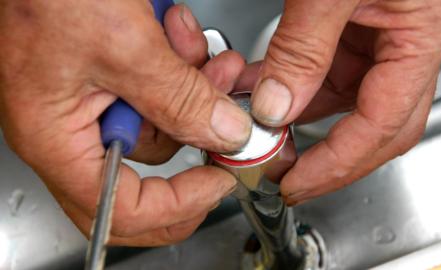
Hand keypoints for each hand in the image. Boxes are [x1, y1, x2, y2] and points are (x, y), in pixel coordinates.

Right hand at [0, 2, 249, 245]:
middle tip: (223, 116)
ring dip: (190, 91)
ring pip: (159, 126)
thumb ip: (178, 97)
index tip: (220, 181)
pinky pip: (153, 93)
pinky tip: (177, 36)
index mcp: (56, 140)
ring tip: (196, 50)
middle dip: (191, 137)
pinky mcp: (106, 81)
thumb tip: (224, 135)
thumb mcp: (123, 44)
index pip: (121, 211)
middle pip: (145, 173)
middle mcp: (70, 132)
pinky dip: (176, 70)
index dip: (178, 205)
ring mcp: (88, 106)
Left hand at [246, 0, 440, 203]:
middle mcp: (409, 42)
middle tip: (288, 180)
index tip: (295, 184)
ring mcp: (384, 37)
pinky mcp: (358, 28)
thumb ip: (302, 48)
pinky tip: (263, 90)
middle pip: (376, 128)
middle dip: (330, 160)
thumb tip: (275, 107)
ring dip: (301, 120)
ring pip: (346, 102)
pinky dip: (294, 86)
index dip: (335, 164)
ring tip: (263, 134)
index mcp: (421, 36)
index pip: (381, 125)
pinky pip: (328, 71)